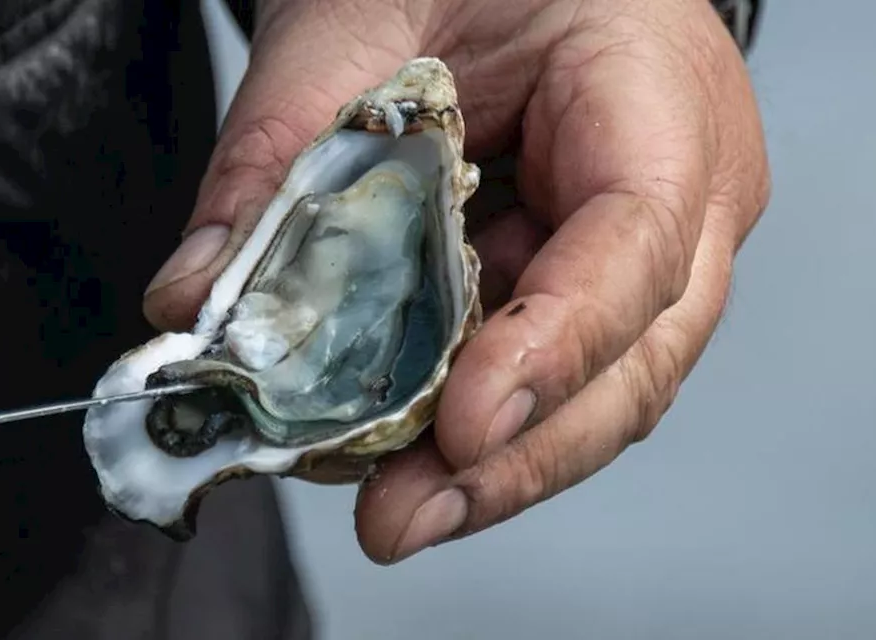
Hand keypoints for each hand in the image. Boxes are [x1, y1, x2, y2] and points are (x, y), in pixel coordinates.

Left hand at [142, 0, 768, 562]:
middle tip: (400, 518)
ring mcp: (643, 244)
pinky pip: (543, 365)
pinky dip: (466, 413)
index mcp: (655, 92)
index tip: (460, 424)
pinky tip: (393, 448)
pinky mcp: (585, 275)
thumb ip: (274, 158)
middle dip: (516, 455)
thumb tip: (194, 302)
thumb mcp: (346, 24)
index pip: (636, 240)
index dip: (556, 346)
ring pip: (597, 387)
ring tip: (390, 509)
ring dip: (488, 460)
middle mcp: (681, 187)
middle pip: (636, 357)